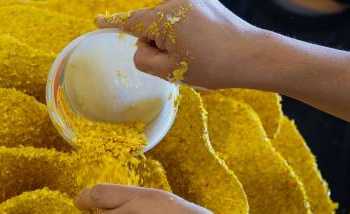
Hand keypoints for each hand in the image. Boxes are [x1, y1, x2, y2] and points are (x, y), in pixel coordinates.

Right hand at [96, 0, 265, 88]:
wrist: (251, 56)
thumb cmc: (211, 66)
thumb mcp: (169, 71)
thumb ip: (144, 59)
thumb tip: (142, 46)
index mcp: (164, 18)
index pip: (131, 21)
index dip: (112, 24)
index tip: (98, 21)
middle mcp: (176, 1)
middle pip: (150, 26)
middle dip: (158, 44)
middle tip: (183, 61)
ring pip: (167, 23)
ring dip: (173, 38)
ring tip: (198, 53)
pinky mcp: (204, 1)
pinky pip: (182, 17)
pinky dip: (185, 31)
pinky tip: (202, 43)